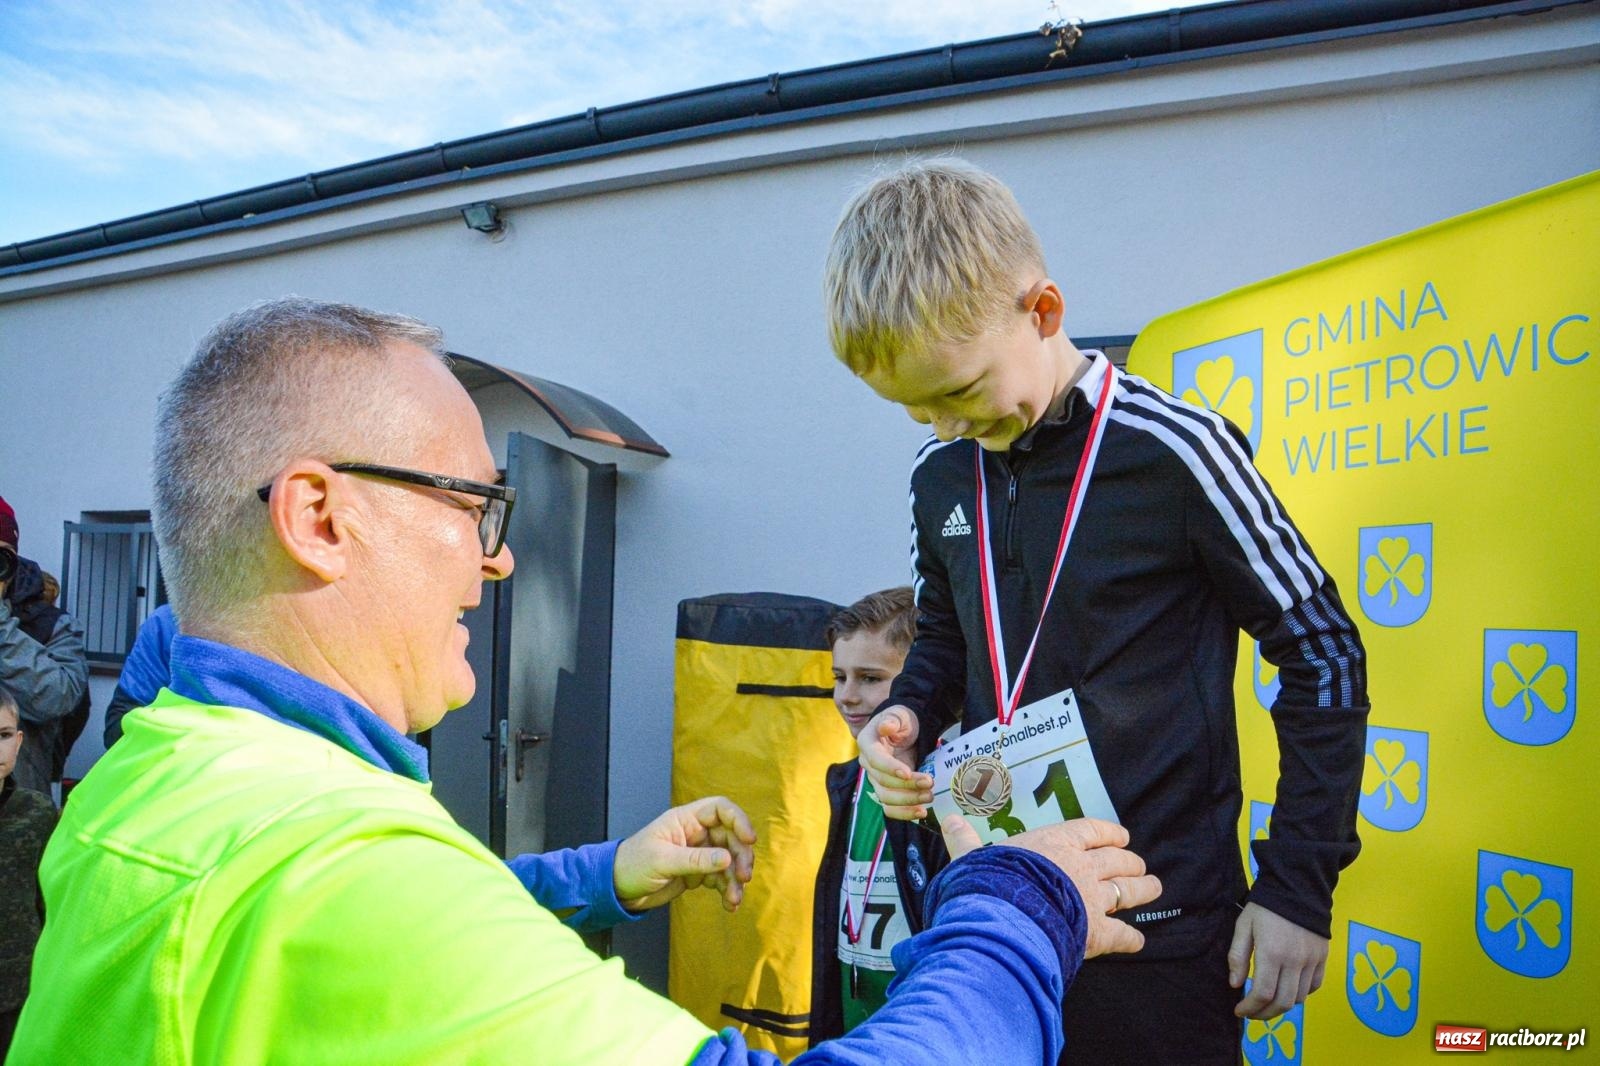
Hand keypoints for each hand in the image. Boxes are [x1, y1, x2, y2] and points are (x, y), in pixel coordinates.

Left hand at [612, 796, 756, 913]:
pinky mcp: (697, 873)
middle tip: (744, 877)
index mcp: (685, 820)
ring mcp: (698, 853)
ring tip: (735, 898)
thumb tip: (728, 858)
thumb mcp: (663, 861)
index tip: (750, 840)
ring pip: (729, 860)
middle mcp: (695, 833)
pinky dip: (728, 890)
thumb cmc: (633, 864)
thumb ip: (696, 860)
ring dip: (735, 879)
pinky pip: (721, 878)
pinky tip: (730, 904)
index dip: (739, 820)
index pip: (720, 809)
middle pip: (731, 837)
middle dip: (741, 856)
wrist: (617, 889)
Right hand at [858, 705, 931, 819]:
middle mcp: (868, 764)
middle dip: (907, 785)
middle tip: (930, 782)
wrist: (905, 731)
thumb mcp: (899, 715)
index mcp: (867, 743)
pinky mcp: (887, 790)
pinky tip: (921, 812)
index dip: (890, 768)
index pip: (875, 759)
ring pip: (886, 798)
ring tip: (929, 796)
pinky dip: (904, 813)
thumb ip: (892, 720)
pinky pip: (891, 807)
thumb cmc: (901, 721)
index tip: (908, 773)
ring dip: (908, 800)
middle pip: (882, 781)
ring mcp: (876, 779)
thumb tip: (886, 727)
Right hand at [943, 815, 1160, 957]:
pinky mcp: (1098, 933)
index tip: (1121, 836)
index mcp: (1055, 843)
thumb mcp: (972, 857)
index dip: (1108, 833)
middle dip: (1130, 861)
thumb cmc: (989, 883)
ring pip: (1129, 891)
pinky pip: (1123, 935)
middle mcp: (1082, 867)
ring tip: (1154, 887)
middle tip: (1137, 865)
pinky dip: (1132, 937)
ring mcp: (1093, 899)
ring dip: (1144, 889)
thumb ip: (965, 841)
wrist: (1005, 919)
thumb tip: (949, 820)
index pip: (1091, 831)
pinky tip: (1138, 940)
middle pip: (1117, 860)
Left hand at [1228, 902, 1328, 1018]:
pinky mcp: (1322, 958)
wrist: (1297, 888)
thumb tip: (1235, 985)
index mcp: (1272, 953)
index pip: (1263, 994)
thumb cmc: (1265, 907)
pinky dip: (1301, 994)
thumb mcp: (1244, 926)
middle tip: (1252, 1013)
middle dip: (1265, 1014)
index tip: (1240, 1011)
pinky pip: (1314, 986)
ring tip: (1267, 1002)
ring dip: (1282, 1005)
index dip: (1250, 1008)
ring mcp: (1311, 961)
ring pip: (1299, 998)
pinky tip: (1288, 989)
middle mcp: (1294, 961)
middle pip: (1283, 1003)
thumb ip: (1238, 956)